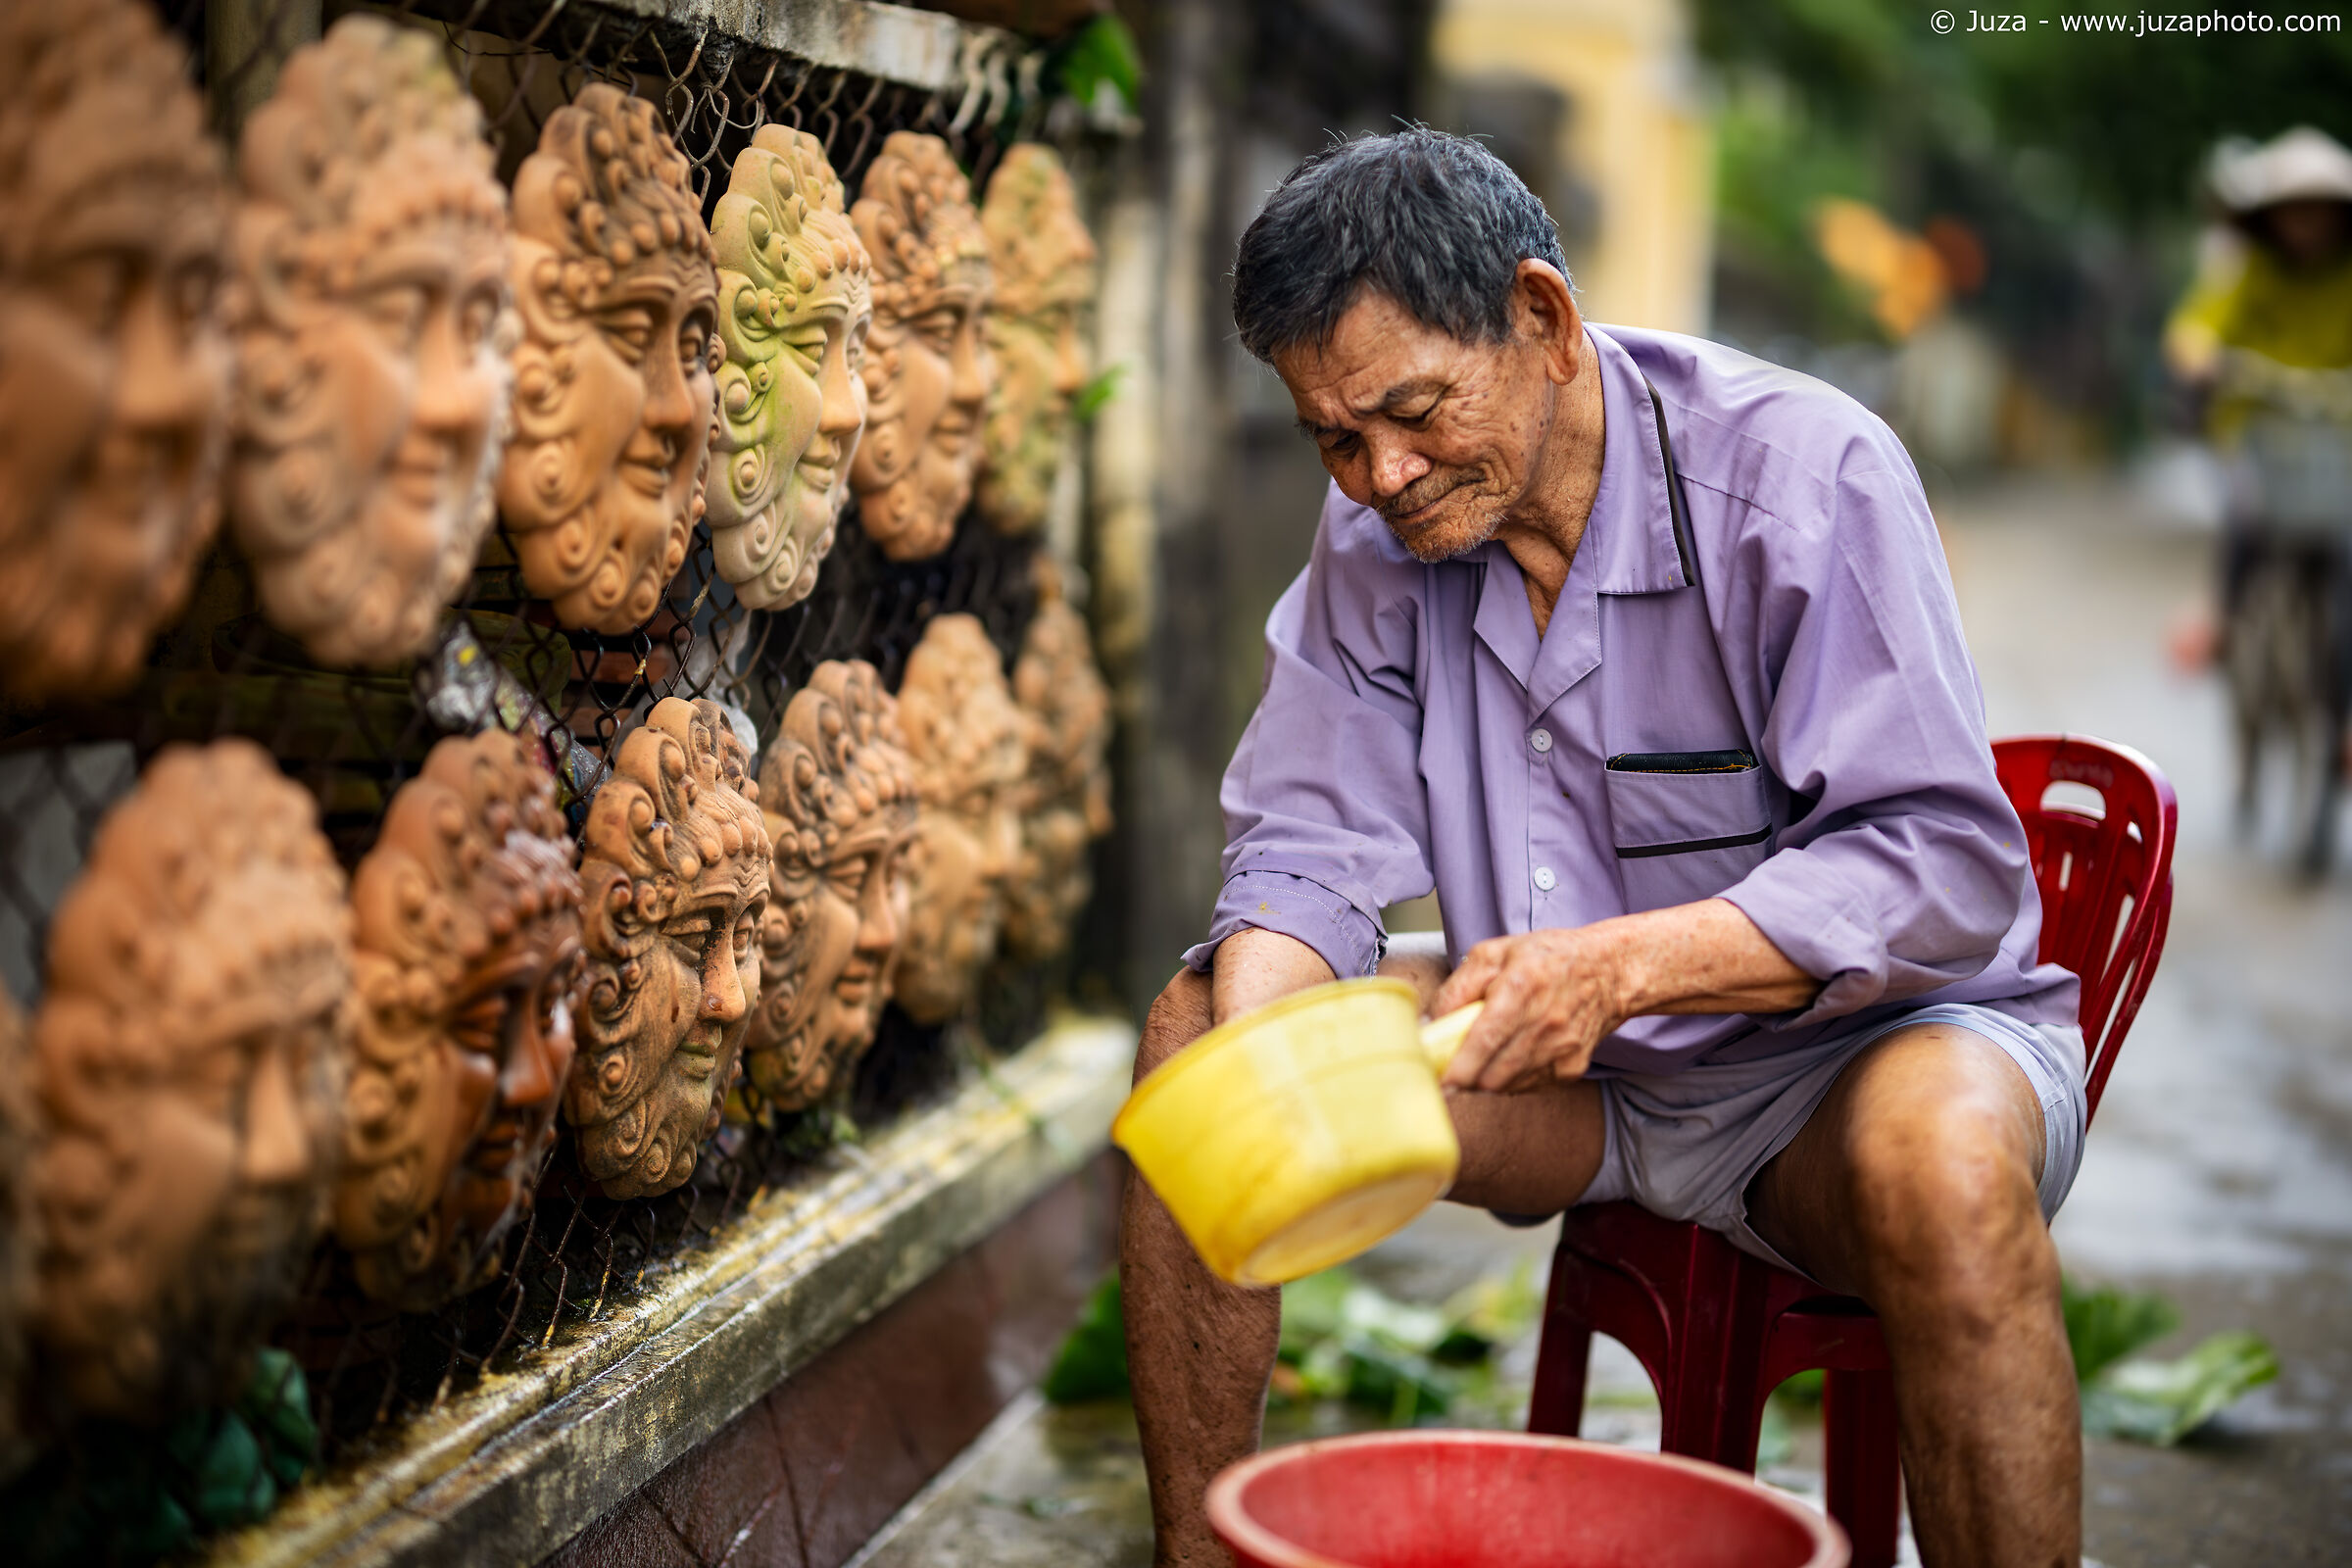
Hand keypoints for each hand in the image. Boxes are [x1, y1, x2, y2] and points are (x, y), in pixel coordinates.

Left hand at [1431, 927, 1628, 1092]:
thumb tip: (1432, 1023)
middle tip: (1451, 1065)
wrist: (1608, 971)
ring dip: (1485, 1078)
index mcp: (1523, 987)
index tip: (1438, 1080)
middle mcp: (1546, 1022)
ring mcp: (1562, 1049)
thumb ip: (1458, 987)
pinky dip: (1510, 1078)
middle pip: (1493, 1072)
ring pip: (1507, 1085)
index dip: (1459, 1066)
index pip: (1486, 1039)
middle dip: (1465, 1076)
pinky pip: (1528, 1086)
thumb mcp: (1494, 953)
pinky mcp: (1572, 1067)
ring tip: (1480, 1057)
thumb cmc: (1546, 958)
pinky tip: (1509, 1056)